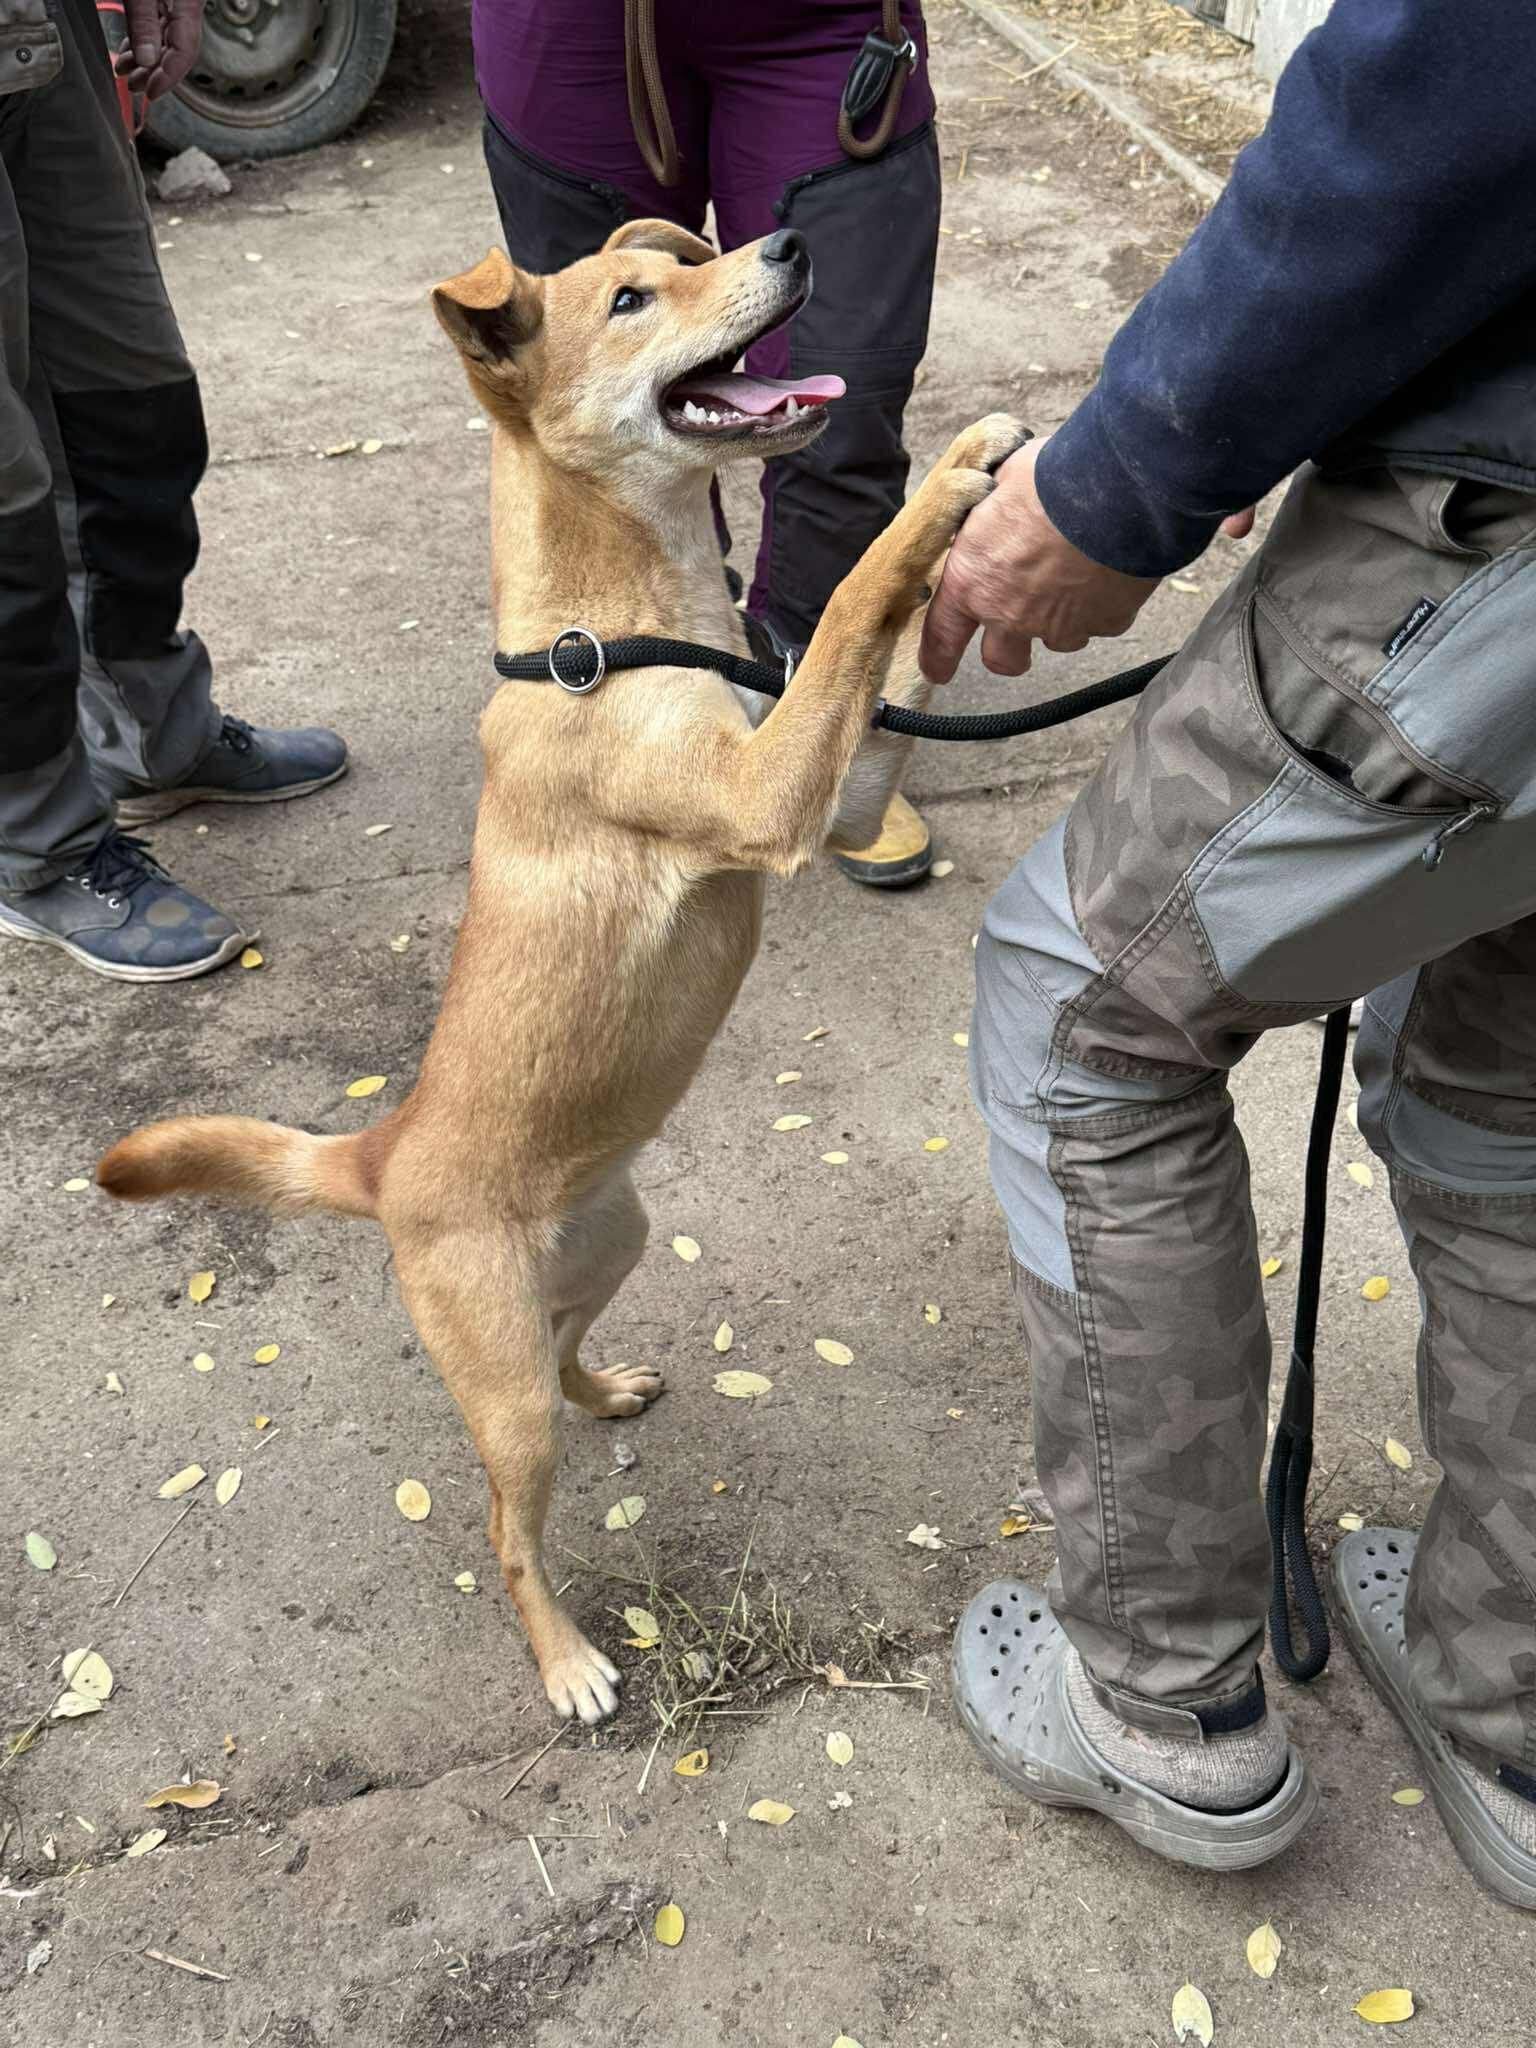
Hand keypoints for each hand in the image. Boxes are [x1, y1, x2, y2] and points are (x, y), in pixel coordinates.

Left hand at [114, 0, 203, 100]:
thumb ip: (144, 21)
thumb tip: (147, 60)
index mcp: (190, 2)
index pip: (185, 50)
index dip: (168, 77)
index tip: (150, 93)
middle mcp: (189, 4)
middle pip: (178, 48)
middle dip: (153, 71)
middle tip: (133, 85)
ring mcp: (180, 0)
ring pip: (169, 38)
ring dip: (146, 57)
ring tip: (126, 69)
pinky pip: (161, 23)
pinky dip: (146, 39)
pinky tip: (132, 49)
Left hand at [918, 435, 1256, 682]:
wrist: (1116, 487)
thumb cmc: (1050, 478)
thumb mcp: (996, 485)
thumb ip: (986, 518)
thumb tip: (986, 516)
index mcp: (974, 581)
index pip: (942, 635)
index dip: (939, 657)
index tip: (939, 670)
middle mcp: (1011, 614)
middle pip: (1002, 660)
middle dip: (1007, 652)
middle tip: (1017, 636)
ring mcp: (1060, 625)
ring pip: (1058, 640)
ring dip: (1062, 620)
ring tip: (1076, 581)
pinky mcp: (1105, 622)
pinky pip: (1101, 623)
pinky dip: (1105, 605)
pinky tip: (1111, 572)